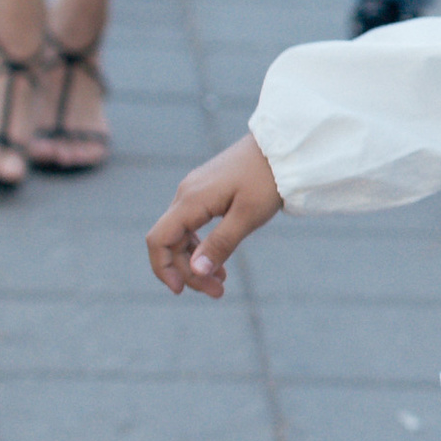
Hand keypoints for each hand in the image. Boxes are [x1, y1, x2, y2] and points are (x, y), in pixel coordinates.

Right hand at [145, 133, 281, 297]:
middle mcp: (186, 194)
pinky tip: (220, 263)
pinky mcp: (206, 192)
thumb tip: (195, 272)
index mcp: (191, 200)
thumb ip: (220, 244)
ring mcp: (194, 192)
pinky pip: (193, 225)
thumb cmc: (267, 180)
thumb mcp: (247, 217)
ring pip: (182, 235)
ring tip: (220, 283)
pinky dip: (202, 246)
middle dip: (188, 271)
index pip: (159, 239)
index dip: (163, 268)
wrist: (281, 148)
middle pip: (171, 241)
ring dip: (195, 261)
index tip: (180, 291)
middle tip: (217, 292)